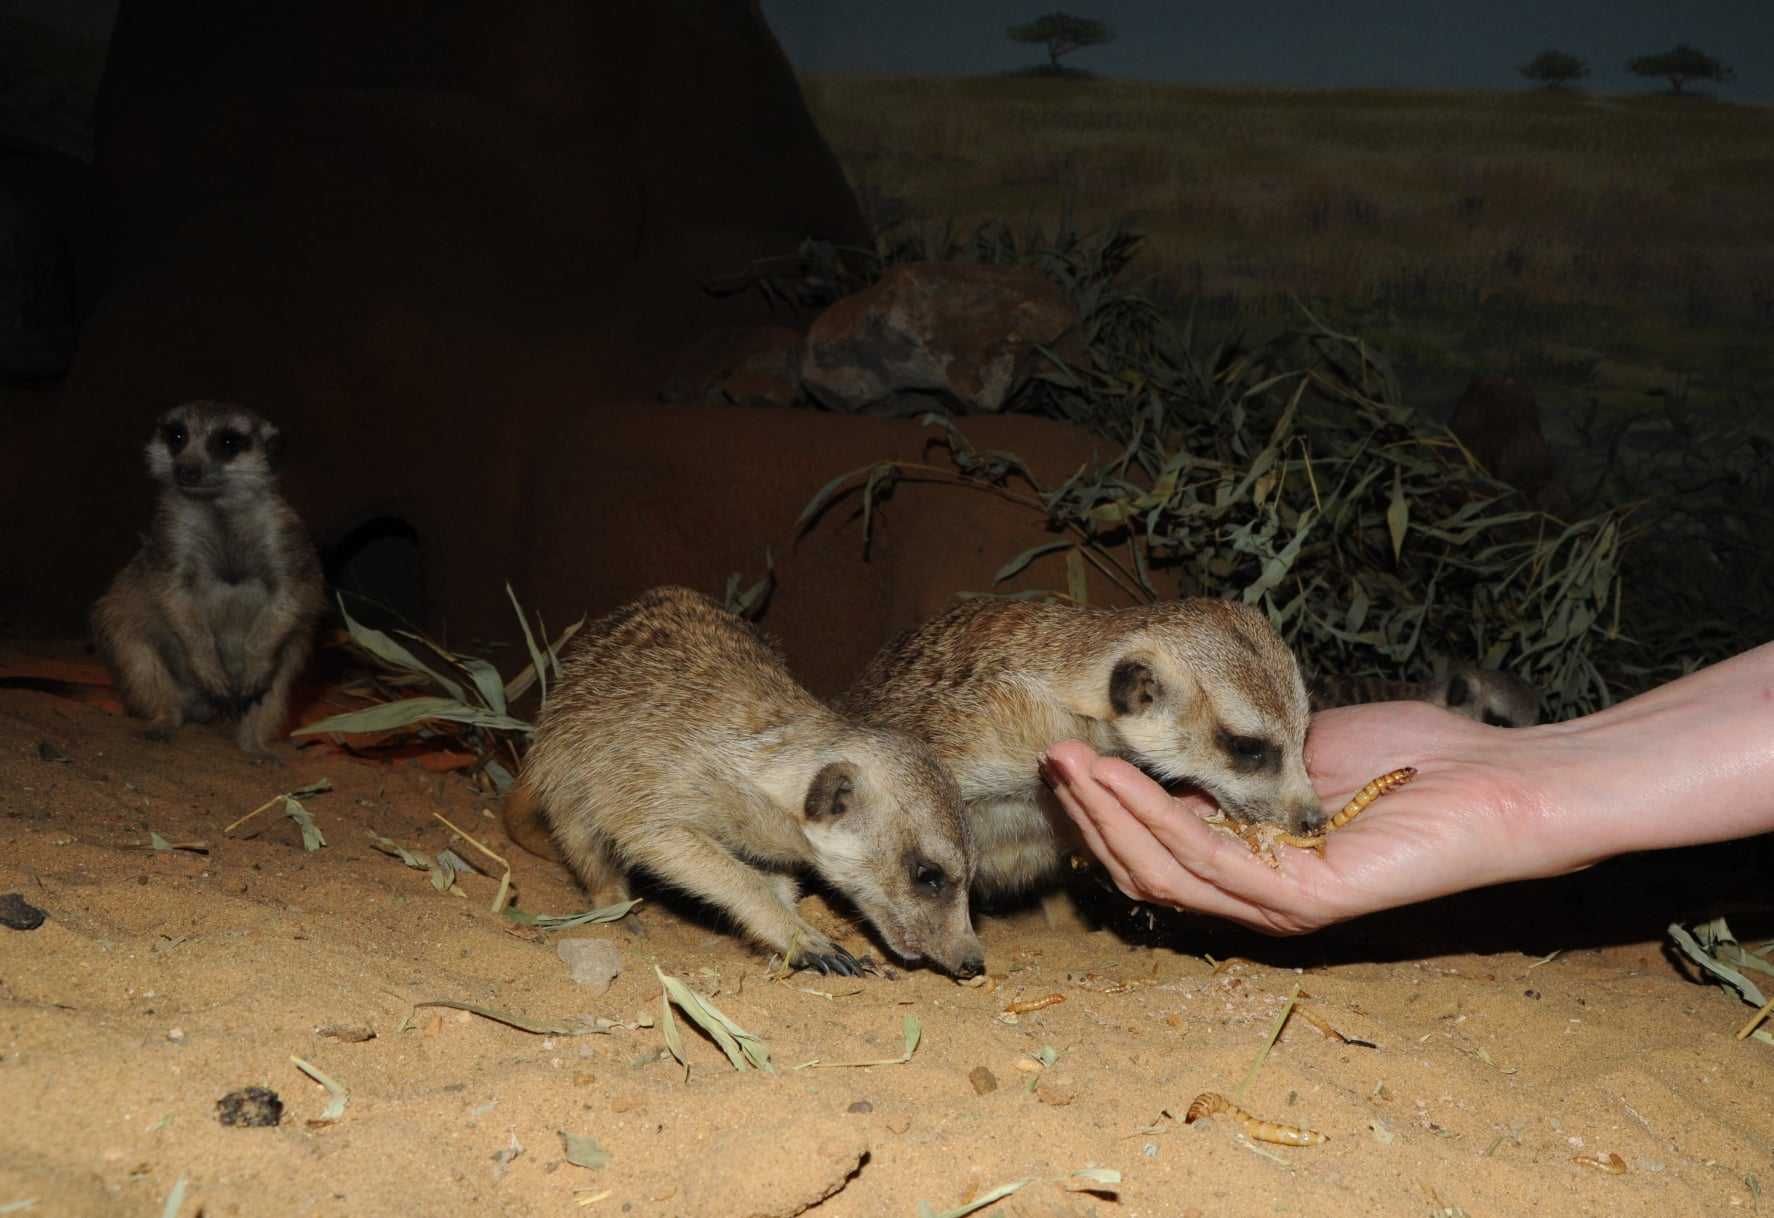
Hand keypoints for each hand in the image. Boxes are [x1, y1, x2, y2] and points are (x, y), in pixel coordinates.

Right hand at [1043, 702, 1565, 933]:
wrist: (1504, 779)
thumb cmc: (1416, 759)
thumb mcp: (1300, 748)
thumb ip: (1237, 757)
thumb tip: (1169, 736)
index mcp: (1257, 867)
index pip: (1157, 856)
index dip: (1103, 812)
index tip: (1069, 756)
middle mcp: (1261, 898)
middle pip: (1144, 872)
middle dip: (1088, 813)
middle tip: (1049, 756)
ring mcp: (1282, 906)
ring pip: (1162, 873)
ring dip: (1105, 815)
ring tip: (1067, 762)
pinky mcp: (1307, 901)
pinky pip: (1209, 863)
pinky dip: (1154, 819)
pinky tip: (1121, 777)